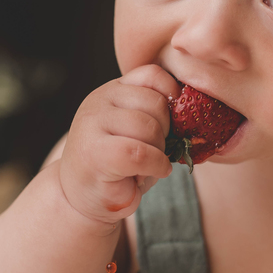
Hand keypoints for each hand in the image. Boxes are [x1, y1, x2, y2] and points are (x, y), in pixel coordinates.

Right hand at [58, 64, 178, 225]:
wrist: (83, 198)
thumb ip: (155, 112)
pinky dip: (156, 164)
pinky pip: (140, 153)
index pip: (152, 74)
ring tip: (150, 163)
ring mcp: (92, 123)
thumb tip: (190, 105)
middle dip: (167, 129)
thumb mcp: (139, 131)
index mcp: (112, 90)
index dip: (173, 94)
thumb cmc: (119, 166)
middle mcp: (99, 100)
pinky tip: (155, 171)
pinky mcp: (95, 152)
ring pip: (149, 127)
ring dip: (160, 150)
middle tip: (158, 150)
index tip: (177, 120)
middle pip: (155, 102)